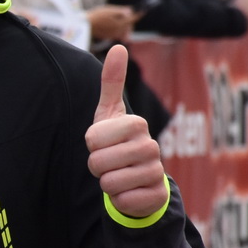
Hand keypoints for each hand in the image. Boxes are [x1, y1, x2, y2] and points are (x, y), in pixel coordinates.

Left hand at [84, 45, 168, 219]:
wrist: (140, 179)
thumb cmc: (119, 143)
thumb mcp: (111, 114)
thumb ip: (112, 82)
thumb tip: (118, 46)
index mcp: (137, 124)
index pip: (92, 139)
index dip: (91, 145)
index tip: (103, 143)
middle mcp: (150, 146)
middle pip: (97, 162)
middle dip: (97, 166)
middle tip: (110, 162)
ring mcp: (155, 172)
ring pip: (108, 183)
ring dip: (107, 183)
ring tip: (119, 175)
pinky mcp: (155, 196)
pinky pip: (122, 200)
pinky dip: (119, 200)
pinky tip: (129, 191)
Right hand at [87, 5, 136, 41]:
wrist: (85, 25)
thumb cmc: (96, 15)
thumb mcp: (109, 10)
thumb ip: (121, 11)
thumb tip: (131, 11)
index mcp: (120, 23)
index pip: (133, 19)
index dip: (138, 14)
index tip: (143, 10)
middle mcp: (118, 31)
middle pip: (129, 26)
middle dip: (131, 20)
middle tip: (131, 13)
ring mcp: (114, 35)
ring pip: (125, 31)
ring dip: (126, 25)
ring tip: (123, 20)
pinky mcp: (108, 36)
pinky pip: (118, 34)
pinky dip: (120, 30)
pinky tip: (117, 26)